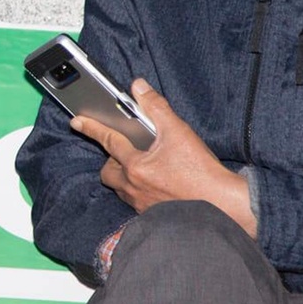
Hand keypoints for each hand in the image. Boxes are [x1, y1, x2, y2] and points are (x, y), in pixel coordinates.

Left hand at [72, 79, 254, 235]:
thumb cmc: (202, 172)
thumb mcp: (179, 132)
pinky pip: (135, 202)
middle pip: (108, 172)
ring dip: (124, 177)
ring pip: (121, 189)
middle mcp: (133, 187)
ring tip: (139, 167)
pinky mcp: (153, 217)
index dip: (92, 128)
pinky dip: (138, 192)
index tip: (77, 121)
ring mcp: (142, 204)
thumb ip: (156, 107)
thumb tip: (138, 87)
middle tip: (123, 151)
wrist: (225, 208)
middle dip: (110, 160)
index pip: (108, 141)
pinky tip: (153, 186)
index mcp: (135, 165)